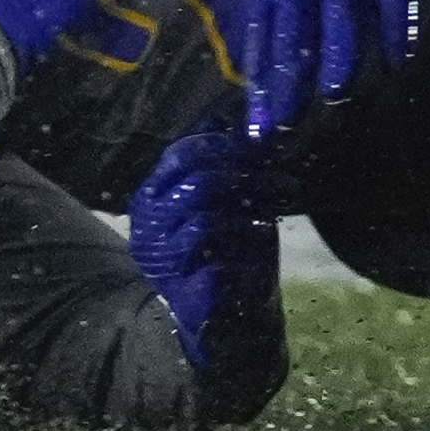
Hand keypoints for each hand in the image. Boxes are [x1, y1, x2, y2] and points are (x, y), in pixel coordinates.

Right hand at [122, 125, 297, 425]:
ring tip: (279, 204)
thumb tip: (234, 114)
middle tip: (282, 178)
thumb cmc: (232, 247)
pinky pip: (217, 252)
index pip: (182, 153)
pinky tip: (263, 240)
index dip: (226, 143)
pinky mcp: (180, 288)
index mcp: (154, 198)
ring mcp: (161, 259)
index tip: (263, 146)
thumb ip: (229, 162)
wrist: (231, 316)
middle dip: (248, 174)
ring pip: (207, 212)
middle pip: (199, 179)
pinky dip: (248, 241)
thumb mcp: (233, 197)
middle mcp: (147, 227)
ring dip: (253, 205)